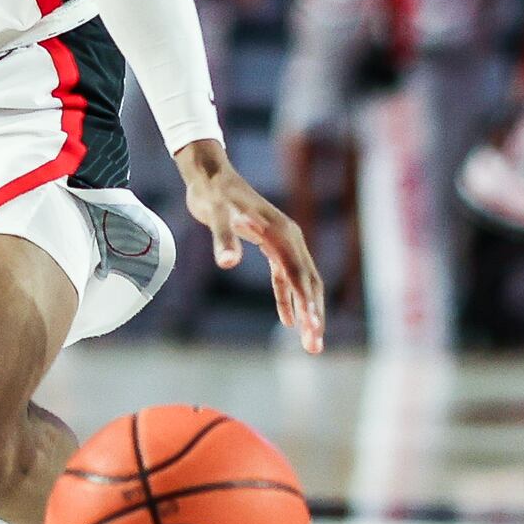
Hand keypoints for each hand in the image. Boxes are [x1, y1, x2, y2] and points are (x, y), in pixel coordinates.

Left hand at [176, 140, 325, 353]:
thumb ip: (223, 238)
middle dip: (313, 315)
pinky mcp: (269, 244)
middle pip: (308, 282)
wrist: (209, 175)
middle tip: (314, 348)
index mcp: (282, 234)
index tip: (313, 331)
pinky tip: (287, 320)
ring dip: (305, 310)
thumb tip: (227, 262)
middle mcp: (289, 238)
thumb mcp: (215, 214)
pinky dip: (287, 298)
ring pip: (300, 282)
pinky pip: (285, 277)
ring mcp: (281, 241)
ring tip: (309, 342)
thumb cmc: (213, 194)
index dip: (307, 305)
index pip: (299, 276)